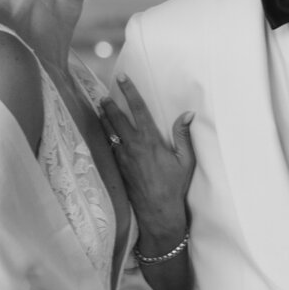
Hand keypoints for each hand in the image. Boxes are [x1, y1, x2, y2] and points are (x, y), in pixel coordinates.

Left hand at [99, 75, 194, 244]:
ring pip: (109, 132)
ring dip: (104, 118)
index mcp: (150, 140)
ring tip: (100, 108)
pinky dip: (105, 136)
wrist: (158, 211)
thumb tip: (188, 114)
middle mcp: (133, 145)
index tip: (123, 78)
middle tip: (104, 94)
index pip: (137, 109)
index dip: (130, 91)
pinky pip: (109, 146)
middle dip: (110, 104)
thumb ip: (183, 135)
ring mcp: (123, 157)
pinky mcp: (118, 167)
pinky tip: (104, 132)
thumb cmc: (174, 186)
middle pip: (116, 118)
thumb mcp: (185, 160)